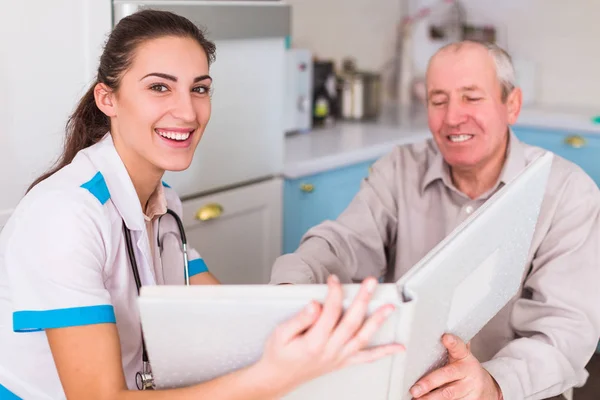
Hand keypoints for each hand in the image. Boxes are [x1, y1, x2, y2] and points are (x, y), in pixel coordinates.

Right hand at [257, 275, 403, 394]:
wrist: (278, 378)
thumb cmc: (279, 355)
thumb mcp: (280, 334)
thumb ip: (299, 320)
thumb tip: (314, 305)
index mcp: (313, 342)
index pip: (329, 312)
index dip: (334, 293)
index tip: (334, 280)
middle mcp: (330, 351)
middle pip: (351, 321)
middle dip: (363, 299)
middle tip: (371, 282)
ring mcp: (339, 357)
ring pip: (362, 337)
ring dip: (377, 321)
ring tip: (389, 307)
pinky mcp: (343, 362)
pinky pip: (367, 358)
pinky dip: (384, 353)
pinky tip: (397, 347)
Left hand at [410, 334, 501, 399]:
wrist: (487, 389)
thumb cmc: (464, 369)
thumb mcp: (461, 356)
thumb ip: (451, 348)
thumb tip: (434, 332)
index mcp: (465, 357)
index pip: (459, 347)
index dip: (453, 342)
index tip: (445, 337)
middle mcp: (468, 372)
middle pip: (448, 375)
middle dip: (429, 383)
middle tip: (414, 389)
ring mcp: (470, 388)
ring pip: (448, 394)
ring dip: (430, 398)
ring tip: (416, 398)